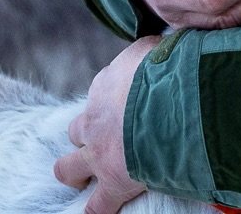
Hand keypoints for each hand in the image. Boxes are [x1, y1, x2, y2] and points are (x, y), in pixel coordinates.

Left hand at [54, 36, 159, 213]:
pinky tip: (96, 213)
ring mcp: (99, 152)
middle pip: (78, 130)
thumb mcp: (158, 47)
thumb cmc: (170, 68)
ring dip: (75, 171)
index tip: (127, 107)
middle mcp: (96, 117)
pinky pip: (97, 206)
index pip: (102, 94)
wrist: (171, 99)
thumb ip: (154, 51)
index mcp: (106, 85)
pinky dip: (96, 210)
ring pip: (69, 166)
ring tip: (82, 179)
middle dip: (86, 136)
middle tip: (101, 142)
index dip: (113, 104)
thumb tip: (165, 43)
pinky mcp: (112, 180)